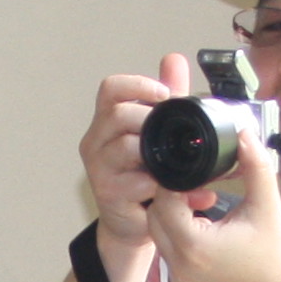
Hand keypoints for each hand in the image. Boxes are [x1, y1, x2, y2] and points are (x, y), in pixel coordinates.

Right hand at [81, 53, 194, 255]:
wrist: (134, 222)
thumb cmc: (144, 173)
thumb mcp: (158, 130)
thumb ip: (167, 96)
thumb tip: (174, 59)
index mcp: (107, 121)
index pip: (110, 89)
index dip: (137, 85)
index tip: (164, 94)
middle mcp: (96, 142)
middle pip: (118, 115)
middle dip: (151, 119)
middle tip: (176, 131)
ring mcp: (99, 169)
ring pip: (126, 148)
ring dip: (157, 152)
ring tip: (181, 160)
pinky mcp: (109, 195)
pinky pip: (138, 182)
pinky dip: (165, 184)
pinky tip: (185, 188)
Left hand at [144, 114, 280, 281]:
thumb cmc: (276, 256)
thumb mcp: (267, 206)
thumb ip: (255, 167)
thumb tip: (244, 135)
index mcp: (195, 245)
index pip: (164, 201)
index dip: (173, 181)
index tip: (190, 169)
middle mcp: (179, 264)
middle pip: (155, 216)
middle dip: (171, 196)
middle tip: (195, 183)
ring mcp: (178, 277)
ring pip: (158, 233)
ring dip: (173, 215)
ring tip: (200, 201)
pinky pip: (168, 250)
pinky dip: (178, 233)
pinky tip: (201, 223)